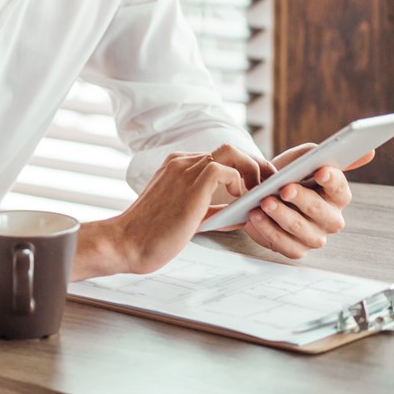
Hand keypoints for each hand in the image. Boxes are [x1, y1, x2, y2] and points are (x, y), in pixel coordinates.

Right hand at [75, 144, 267, 278]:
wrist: (127, 243)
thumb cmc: (151, 234)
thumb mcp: (187, 217)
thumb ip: (212, 210)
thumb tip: (240, 213)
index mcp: (175, 166)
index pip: (219, 157)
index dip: (242, 170)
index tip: (255, 187)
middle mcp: (180, 162)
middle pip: (229, 150)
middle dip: (255, 166)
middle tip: (266, 187)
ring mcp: (184, 171)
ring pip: (231, 153)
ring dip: (251, 171)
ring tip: (257, 194)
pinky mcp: (191, 185)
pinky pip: (226, 170)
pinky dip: (241, 183)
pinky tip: (238, 201)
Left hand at [241, 144, 373, 258]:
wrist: (255, 195)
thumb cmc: (282, 177)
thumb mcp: (295, 161)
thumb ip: (317, 154)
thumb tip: (366, 153)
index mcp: (335, 196)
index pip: (340, 190)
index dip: (332, 181)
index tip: (321, 171)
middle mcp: (330, 219)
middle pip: (321, 211)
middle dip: (302, 199)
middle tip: (285, 189)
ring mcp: (314, 237)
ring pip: (301, 229)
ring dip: (281, 215)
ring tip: (264, 202)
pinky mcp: (296, 249)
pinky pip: (285, 244)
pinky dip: (268, 230)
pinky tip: (256, 216)